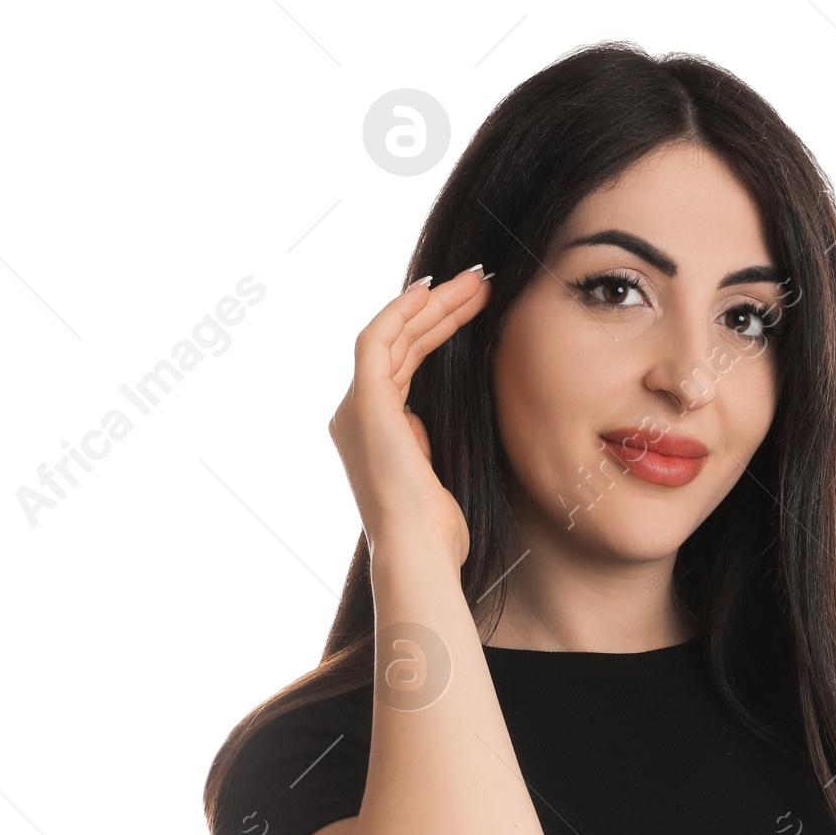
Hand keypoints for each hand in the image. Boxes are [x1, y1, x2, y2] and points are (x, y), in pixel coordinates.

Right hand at [327, 267, 489, 567]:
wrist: (419, 552)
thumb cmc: (436, 529)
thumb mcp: (436, 473)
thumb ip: (426, 439)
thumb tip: (428, 417)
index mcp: (374, 432)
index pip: (405, 364)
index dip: (437, 330)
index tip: (475, 308)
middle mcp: (355, 416)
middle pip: (401, 344)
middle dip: (441, 309)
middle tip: (481, 283)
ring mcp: (356, 408)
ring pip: (394, 336)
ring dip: (435, 305)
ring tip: (476, 282)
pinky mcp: (364, 403)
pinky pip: (377, 341)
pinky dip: (402, 311)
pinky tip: (432, 290)